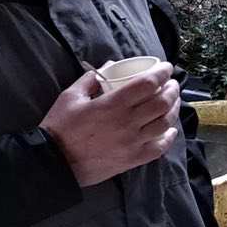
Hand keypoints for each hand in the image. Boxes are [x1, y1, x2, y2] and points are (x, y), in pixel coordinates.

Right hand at [41, 64, 179, 187]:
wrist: (52, 162)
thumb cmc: (59, 127)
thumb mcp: (70, 97)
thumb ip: (90, 79)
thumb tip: (109, 65)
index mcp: (112, 104)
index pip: (148, 84)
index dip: (162, 72)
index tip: (166, 67)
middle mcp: (127, 122)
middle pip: (162, 102)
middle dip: (172, 89)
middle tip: (172, 84)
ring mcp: (132, 143)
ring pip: (165, 123)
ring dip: (174, 109)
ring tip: (173, 102)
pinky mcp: (132, 159)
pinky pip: (159, 147)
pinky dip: (169, 137)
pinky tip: (171, 129)